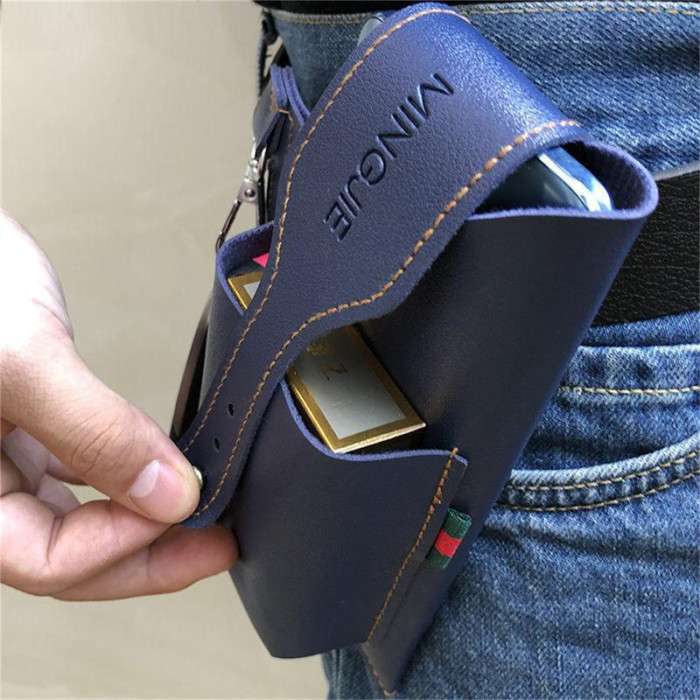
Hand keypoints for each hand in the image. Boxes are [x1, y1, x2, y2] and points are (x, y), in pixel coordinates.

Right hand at [0, 212, 235, 598]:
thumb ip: (92, 431)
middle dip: (147, 552)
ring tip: (202, 521)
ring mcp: (3, 456)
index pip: (42, 558)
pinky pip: (82, 471)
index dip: (121, 546)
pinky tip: (160, 477)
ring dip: (142, 521)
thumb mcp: (20, 360)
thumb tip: (169, 493)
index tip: (187, 513)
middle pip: (67, 550)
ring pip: (78, 517)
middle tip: (215, 544)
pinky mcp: (31, 424)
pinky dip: (126, 478)